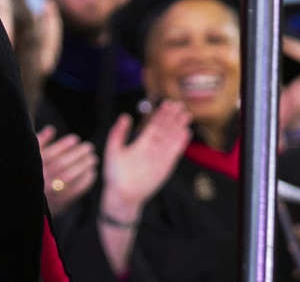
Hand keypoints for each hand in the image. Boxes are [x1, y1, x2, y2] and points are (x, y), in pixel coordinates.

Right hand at [38, 125, 97, 216]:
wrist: (31, 204)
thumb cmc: (32, 175)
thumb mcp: (31, 157)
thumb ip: (40, 142)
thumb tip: (51, 129)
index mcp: (34, 167)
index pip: (50, 153)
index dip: (64, 145)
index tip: (76, 139)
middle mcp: (41, 179)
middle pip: (61, 164)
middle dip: (77, 154)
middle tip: (89, 147)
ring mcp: (51, 192)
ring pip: (69, 177)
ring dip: (84, 166)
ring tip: (93, 159)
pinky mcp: (60, 203)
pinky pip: (75, 191)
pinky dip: (85, 181)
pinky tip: (91, 173)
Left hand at [101, 101, 192, 220]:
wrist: (121, 195)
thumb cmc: (115, 175)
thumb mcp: (113, 150)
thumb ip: (118, 133)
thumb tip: (125, 116)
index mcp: (142, 142)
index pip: (154, 125)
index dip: (162, 114)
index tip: (168, 103)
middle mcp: (153, 149)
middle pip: (166, 130)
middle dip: (173, 118)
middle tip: (181, 105)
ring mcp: (160, 158)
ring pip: (171, 140)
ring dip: (179, 128)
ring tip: (186, 116)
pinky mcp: (164, 168)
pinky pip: (173, 154)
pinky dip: (179, 144)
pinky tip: (185, 133)